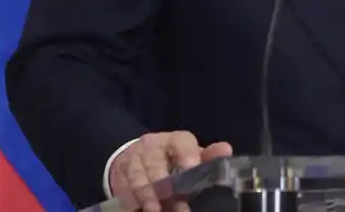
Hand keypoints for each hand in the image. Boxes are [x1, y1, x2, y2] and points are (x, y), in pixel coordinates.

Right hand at [109, 131, 232, 211]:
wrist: (140, 157)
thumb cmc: (174, 160)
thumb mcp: (192, 157)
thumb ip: (209, 157)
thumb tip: (226, 150)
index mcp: (175, 140)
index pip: (181, 142)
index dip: (186, 154)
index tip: (191, 168)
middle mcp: (152, 145)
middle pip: (154, 161)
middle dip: (162, 183)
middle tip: (170, 198)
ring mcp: (133, 158)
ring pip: (136, 175)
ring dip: (145, 195)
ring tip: (154, 210)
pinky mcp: (119, 172)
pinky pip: (123, 188)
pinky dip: (131, 201)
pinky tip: (139, 209)